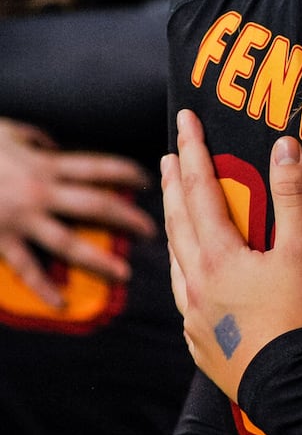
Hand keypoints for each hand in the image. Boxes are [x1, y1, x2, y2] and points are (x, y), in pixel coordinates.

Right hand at [0, 118, 153, 306]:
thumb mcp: (6, 131)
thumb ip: (34, 139)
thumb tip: (51, 144)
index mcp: (45, 165)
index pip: (98, 168)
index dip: (127, 173)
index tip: (148, 180)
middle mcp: (40, 194)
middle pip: (95, 206)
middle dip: (127, 218)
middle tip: (152, 230)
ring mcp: (20, 220)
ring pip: (68, 243)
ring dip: (98, 260)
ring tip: (124, 273)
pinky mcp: (0, 241)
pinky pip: (25, 269)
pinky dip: (42, 288)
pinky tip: (60, 303)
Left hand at [162, 109, 301, 400]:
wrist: (288, 385)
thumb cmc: (298, 318)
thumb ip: (292, 197)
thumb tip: (283, 145)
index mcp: (219, 254)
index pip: (200, 189)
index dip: (194, 151)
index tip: (186, 120)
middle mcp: (195, 280)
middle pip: (178, 220)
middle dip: (174, 183)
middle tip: (169, 153)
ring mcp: (193, 313)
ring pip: (175, 258)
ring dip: (173, 223)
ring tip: (172, 203)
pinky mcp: (199, 339)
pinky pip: (182, 293)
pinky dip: (182, 268)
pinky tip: (188, 270)